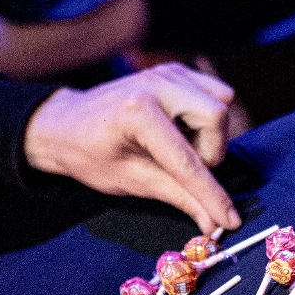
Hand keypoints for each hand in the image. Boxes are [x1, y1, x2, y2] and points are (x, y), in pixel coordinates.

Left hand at [23, 63, 242, 234]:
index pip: (188, 159)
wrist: (64, 124)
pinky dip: (205, 116)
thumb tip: (214, 224)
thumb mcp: (131, 181)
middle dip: (209, 151)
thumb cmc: (89, 154)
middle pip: (216, 117)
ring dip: (209, 134)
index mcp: (137, 112)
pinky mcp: (174, 70)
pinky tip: (181, 129)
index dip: (211, 194)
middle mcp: (156, 84)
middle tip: (183, 169)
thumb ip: (177, 198)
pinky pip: (214, 91)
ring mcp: (166, 72)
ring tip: (179, 148)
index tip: (230, 219)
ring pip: (220, 102)